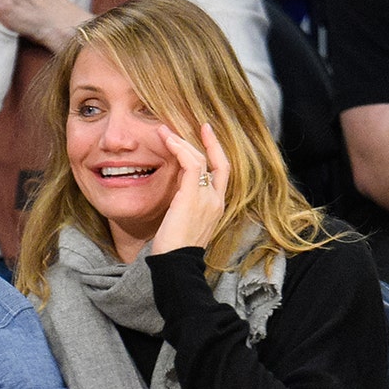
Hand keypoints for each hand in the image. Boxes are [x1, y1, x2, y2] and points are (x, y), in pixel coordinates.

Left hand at [150, 123, 230, 254]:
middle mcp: (216, 200)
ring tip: (165, 131)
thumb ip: (185, 203)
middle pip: (216, 162)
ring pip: (200, 160)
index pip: (222, 172)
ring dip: (183, 142)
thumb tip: (175, 189)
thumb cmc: (174, 249)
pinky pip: (190, 164)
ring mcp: (207, 198)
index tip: (206, 133)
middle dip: (205, 140)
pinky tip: (168, 141)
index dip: (216, 150)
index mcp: (216, 206)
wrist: (176, 264)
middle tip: (190, 125)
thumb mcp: (184, 222)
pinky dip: (179, 149)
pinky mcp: (192, 197)